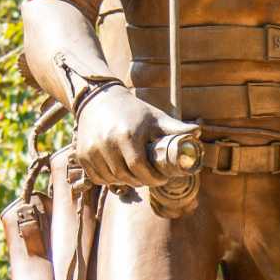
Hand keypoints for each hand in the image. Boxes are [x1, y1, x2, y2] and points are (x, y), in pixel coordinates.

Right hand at [72, 88, 193, 189]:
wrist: (97, 99)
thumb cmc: (132, 110)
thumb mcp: (155, 117)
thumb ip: (175, 127)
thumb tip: (198, 132)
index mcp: (127, 135)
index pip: (140, 169)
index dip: (153, 179)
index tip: (161, 178)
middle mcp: (106, 143)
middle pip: (126, 177)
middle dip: (141, 181)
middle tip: (149, 177)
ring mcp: (91, 150)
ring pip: (111, 180)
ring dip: (125, 181)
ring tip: (134, 173)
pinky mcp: (82, 155)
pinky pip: (97, 178)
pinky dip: (108, 179)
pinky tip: (118, 170)